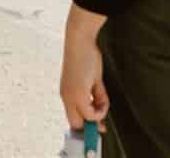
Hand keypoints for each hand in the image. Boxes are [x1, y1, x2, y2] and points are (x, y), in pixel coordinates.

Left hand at [59, 5, 109, 129]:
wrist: (80, 42)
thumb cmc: (86, 57)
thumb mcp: (93, 81)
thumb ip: (95, 97)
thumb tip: (101, 113)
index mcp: (67, 94)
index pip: (73, 118)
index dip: (85, 126)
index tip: (97, 128)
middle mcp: (66, 97)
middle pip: (76, 125)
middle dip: (91, 126)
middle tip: (103, 125)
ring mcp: (71, 97)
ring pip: (84, 120)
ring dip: (98, 116)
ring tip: (103, 99)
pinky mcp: (78, 94)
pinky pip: (90, 113)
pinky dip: (101, 110)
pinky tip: (103, 98)